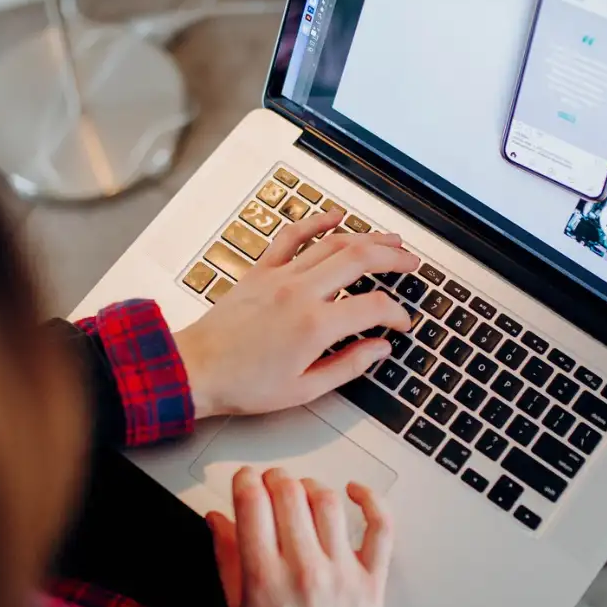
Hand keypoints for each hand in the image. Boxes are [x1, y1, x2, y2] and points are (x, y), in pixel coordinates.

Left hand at [174, 211, 418, 417]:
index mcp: (315, 326)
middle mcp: (300, 293)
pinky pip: (292, 236)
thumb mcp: (304, 390)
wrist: (195, 369)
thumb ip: (348, 366)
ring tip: (390, 239)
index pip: (374, 306)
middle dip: (393, 257)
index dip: (396, 313)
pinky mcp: (261, 271)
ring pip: (332, 243)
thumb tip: (379, 349)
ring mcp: (279, 276)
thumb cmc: (242, 385)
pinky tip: (334, 217)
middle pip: (360, 259)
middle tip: (412, 262)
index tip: (400, 323)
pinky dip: (315, 222)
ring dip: (367, 237)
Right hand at [206, 467, 392, 606]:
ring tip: (303, 491)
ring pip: (327, 501)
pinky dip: (371, 500)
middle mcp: (304, 568)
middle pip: (289, 493)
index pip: (252, 503)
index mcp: (264, 576)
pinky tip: (355, 491)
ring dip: (311, 486)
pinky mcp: (372, 578)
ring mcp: (342, 571)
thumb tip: (217, 518)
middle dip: (275, 478)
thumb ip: (227, 559)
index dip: (245, 480)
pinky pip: (380, 527)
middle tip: (271, 483)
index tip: (245, 479)